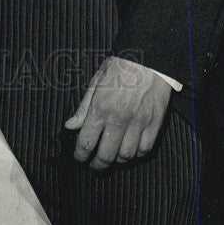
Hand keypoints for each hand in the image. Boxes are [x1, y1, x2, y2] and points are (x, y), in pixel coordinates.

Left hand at [64, 55, 171, 169]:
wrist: (149, 59)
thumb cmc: (120, 67)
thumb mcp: (96, 82)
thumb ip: (83, 107)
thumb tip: (70, 125)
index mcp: (101, 108)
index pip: (86, 142)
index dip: (80, 155)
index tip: (79, 158)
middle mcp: (119, 119)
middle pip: (106, 155)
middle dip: (97, 165)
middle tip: (94, 165)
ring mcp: (138, 123)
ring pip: (126, 156)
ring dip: (117, 161)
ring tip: (111, 158)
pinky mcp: (154, 124)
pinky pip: (144, 149)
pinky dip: (136, 155)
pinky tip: (130, 151)